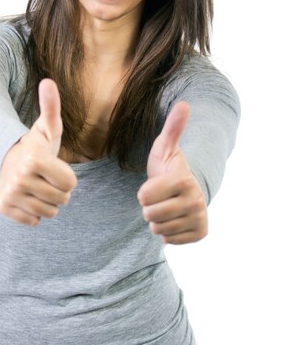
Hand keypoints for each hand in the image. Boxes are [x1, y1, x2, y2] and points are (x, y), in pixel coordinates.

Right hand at [0, 79, 76, 224]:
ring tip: (37, 187)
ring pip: (49, 213)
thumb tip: (48, 81)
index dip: (67, 176)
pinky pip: (33, 222)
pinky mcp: (3, 207)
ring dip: (47, 203)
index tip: (54, 166)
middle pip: (62, 200)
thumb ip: (51, 107)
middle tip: (45, 177)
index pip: (71, 184)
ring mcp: (9, 194)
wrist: (7, 160)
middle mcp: (19, 177)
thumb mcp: (48, 128)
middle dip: (58, 191)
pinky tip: (26, 197)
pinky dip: (33, 213)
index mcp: (34, 159)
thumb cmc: (37, 146)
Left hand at [137, 102, 207, 244]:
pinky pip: (169, 241)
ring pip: (158, 229)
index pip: (145, 196)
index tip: (152, 186)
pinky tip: (174, 220)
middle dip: (149, 209)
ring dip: (157, 221)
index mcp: (184, 179)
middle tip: (160, 199)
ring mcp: (199, 218)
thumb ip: (172, 128)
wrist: (184, 193)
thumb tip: (184, 104)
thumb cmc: (167, 168)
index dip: (143, 193)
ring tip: (166, 209)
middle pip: (150, 215)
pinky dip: (167, 233)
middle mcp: (196, 200)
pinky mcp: (200, 233)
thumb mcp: (165, 148)